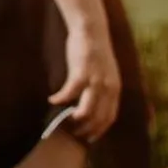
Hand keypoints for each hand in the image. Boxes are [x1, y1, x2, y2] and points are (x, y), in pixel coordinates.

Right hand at [51, 23, 120, 142]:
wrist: (92, 30)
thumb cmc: (95, 52)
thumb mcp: (105, 73)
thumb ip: (102, 89)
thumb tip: (92, 104)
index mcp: (115, 89)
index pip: (110, 116)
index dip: (100, 129)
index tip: (90, 138)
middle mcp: (109, 88)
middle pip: (99, 117)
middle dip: (86, 129)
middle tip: (73, 133)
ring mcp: (96, 81)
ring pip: (87, 110)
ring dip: (74, 119)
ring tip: (63, 120)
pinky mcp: (82, 72)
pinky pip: (70, 93)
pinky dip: (60, 99)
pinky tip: (52, 100)